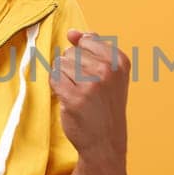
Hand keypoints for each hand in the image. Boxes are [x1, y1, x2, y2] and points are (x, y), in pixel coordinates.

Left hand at [52, 30, 129, 161]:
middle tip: (86, 89)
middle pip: (72, 52)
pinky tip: (68, 98)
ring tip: (78, 94)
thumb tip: (73, 32)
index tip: (93, 76)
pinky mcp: (74, 98)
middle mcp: (108, 71)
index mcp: (119, 61)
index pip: (87, 40)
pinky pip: (54, 78)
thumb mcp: (110, 74)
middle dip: (72, 69)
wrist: (104, 141)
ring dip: (64, 78)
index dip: (83, 57)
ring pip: (61, 64)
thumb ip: (93, 47)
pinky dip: (56, 87)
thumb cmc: (104, 105)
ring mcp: (92, 85)